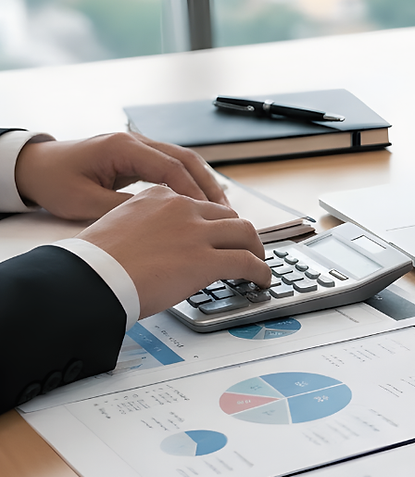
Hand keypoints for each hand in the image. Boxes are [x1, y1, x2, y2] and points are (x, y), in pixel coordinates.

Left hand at [14, 132, 228, 220]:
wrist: (35, 166)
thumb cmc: (54, 180)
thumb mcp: (85, 202)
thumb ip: (125, 209)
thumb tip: (162, 222)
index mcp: (123, 147)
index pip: (171, 168)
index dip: (194, 193)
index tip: (210, 216)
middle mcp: (136, 142)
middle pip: (187, 160)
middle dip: (210, 187)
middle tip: (227, 214)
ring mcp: (140, 147)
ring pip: (185, 162)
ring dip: (204, 185)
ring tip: (221, 211)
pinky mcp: (139, 157)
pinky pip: (174, 167)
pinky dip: (191, 184)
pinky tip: (201, 204)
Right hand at [77, 186, 270, 318]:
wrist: (90, 278)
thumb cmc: (96, 263)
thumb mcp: (121, 227)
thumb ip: (149, 228)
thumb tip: (162, 245)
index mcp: (158, 197)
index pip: (199, 205)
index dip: (214, 223)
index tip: (218, 236)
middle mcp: (181, 208)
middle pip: (227, 216)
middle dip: (239, 234)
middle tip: (244, 249)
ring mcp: (196, 233)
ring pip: (244, 233)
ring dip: (256, 249)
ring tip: (258, 264)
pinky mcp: (206, 259)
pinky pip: (247, 262)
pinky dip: (260, 270)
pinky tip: (261, 279)